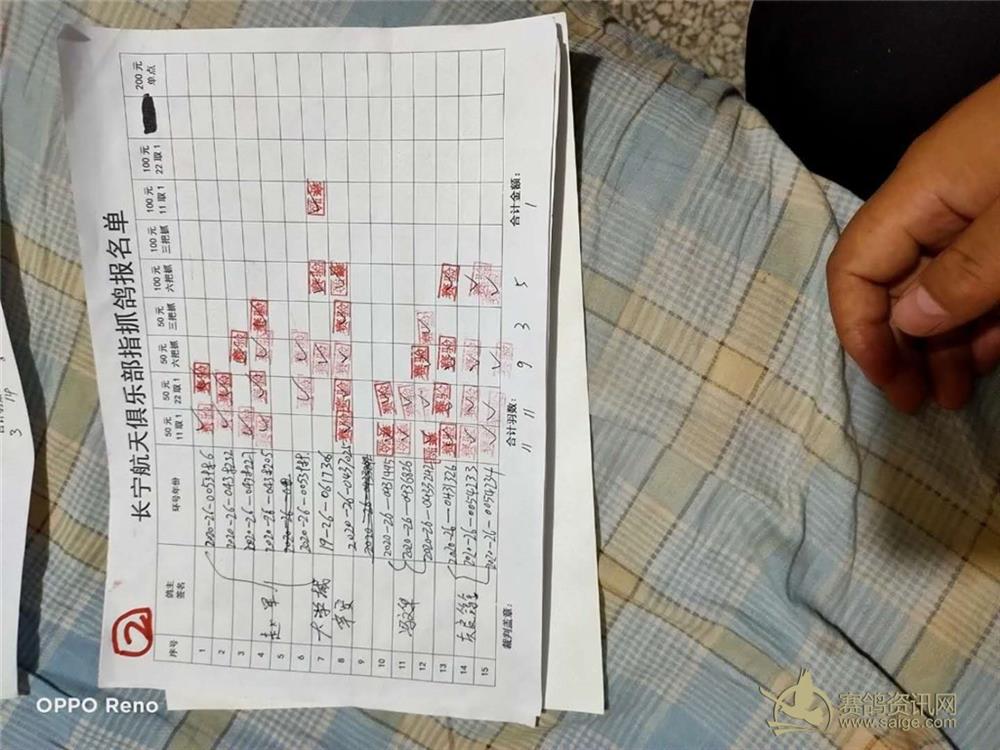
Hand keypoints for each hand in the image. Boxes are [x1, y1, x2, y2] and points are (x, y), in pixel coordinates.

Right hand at [826, 74, 999, 410]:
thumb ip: (964, 274)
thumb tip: (907, 321)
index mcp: (920, 193)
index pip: (854, 267)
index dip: (859, 329)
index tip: (888, 380)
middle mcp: (938, 202)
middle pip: (893, 283)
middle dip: (899, 347)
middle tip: (919, 401)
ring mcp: (980, 208)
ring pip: (939, 286)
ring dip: (940, 343)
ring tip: (951, 395)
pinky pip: (982, 275)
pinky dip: (980, 319)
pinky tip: (984, 357)